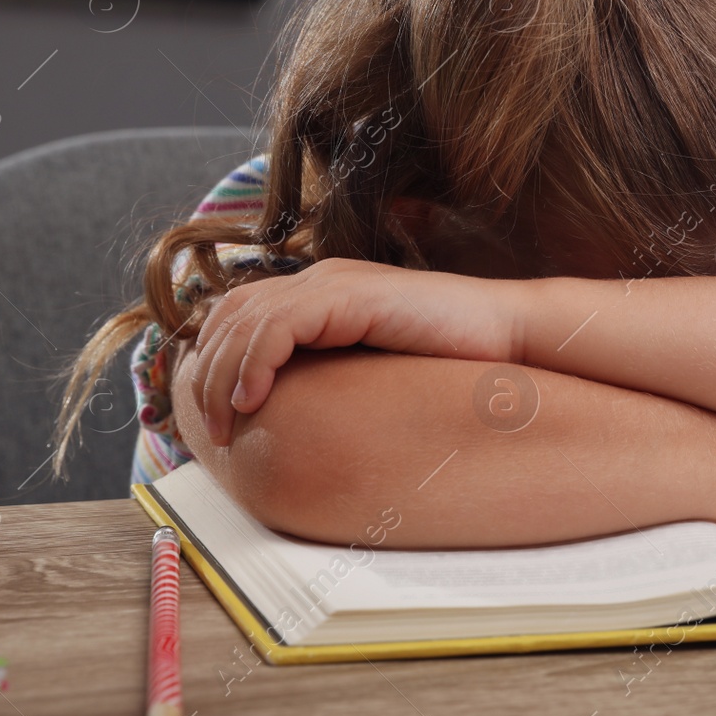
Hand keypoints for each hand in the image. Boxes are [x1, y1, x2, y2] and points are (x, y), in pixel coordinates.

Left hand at [186, 257, 525, 445]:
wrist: (508, 336)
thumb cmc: (452, 363)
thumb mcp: (376, 370)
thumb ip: (335, 374)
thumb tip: (291, 416)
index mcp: (323, 293)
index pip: (239, 315)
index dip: (212, 362)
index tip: (210, 416)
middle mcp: (321, 279)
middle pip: (230, 316)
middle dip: (207, 377)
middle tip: (213, 435)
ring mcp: (335, 283)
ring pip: (244, 321)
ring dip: (223, 378)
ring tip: (227, 427)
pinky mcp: (352, 296)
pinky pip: (279, 326)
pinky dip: (256, 363)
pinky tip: (255, 401)